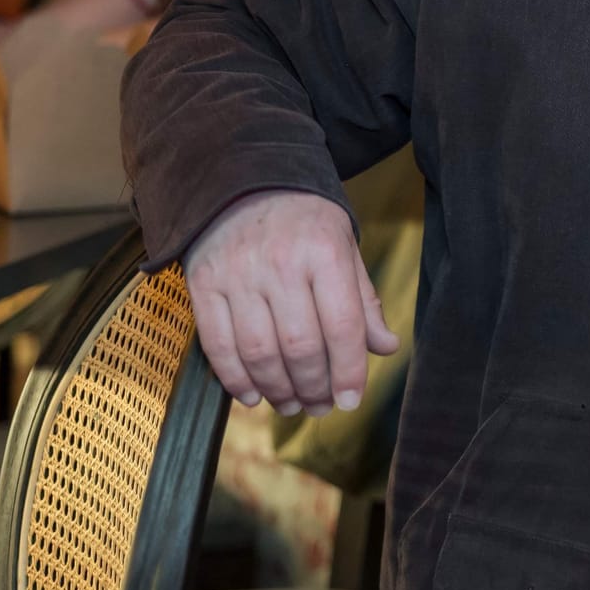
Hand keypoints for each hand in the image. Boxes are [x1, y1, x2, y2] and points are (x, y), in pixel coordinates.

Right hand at [182, 189, 399, 416]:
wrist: (245, 182)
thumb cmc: (305, 221)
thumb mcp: (345, 249)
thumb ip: (363, 301)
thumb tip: (386, 347)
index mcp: (325, 252)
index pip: (343, 324)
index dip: (349, 370)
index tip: (351, 399)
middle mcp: (281, 264)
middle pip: (300, 345)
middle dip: (313, 387)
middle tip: (320, 407)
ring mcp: (238, 275)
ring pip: (258, 351)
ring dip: (277, 389)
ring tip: (291, 404)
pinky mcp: (203, 284)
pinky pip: (217, 344)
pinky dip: (234, 378)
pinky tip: (252, 394)